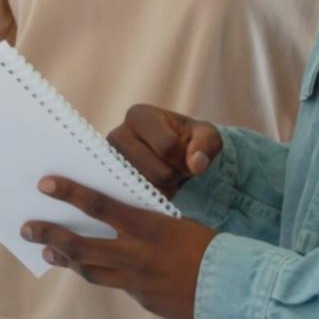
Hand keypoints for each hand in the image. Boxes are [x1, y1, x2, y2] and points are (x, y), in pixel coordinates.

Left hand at [23, 176, 216, 318]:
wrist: (235, 291)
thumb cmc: (211, 248)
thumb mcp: (177, 223)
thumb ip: (145, 221)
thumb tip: (118, 215)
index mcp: (148, 226)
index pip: (99, 206)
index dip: (69, 193)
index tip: (45, 184)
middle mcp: (136, 255)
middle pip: (81, 245)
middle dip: (50, 234)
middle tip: (27, 227)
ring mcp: (136, 281)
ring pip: (89, 269)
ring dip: (65, 257)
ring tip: (47, 249)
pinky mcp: (141, 298)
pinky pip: (113, 283)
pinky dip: (99, 272)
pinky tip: (89, 267)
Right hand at [107, 104, 222, 199]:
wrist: (173, 157)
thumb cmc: (190, 142)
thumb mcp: (207, 137)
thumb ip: (207, 145)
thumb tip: (196, 164)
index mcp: (138, 116)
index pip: (168, 146)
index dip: (185, 158)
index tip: (186, 155)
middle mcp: (117, 136)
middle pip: (160, 172)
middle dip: (175, 175)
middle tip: (174, 167)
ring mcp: (111, 164)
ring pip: (150, 190)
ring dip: (166, 188)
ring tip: (164, 174)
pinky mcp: (111, 185)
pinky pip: (138, 202)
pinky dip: (153, 199)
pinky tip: (155, 186)